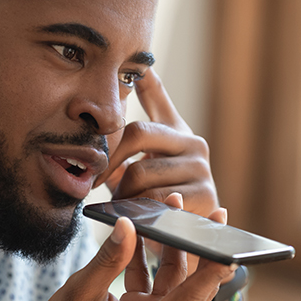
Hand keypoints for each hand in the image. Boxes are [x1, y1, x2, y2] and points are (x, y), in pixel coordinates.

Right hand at [0, 217, 232, 300]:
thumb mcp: (81, 292)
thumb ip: (109, 259)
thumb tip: (128, 225)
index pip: (191, 296)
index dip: (212, 268)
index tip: (230, 243)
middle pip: (191, 287)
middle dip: (201, 250)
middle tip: (214, 217)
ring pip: (175, 284)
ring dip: (175, 251)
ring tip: (174, 214)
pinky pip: (156, 287)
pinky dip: (151, 263)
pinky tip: (142, 236)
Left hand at [94, 68, 217, 217]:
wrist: (187, 240)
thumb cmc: (158, 200)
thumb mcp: (142, 171)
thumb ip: (128, 147)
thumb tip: (108, 114)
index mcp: (176, 132)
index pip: (158, 98)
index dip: (145, 79)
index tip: (137, 60)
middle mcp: (193, 143)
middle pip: (137, 133)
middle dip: (110, 160)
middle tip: (95, 180)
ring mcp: (201, 168)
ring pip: (140, 173)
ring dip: (123, 194)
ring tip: (124, 205)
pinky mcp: (205, 195)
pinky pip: (156, 198)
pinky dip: (139, 210)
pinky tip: (140, 215)